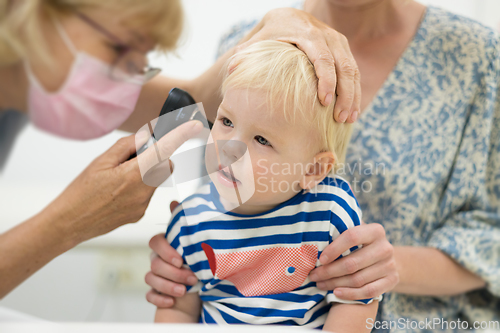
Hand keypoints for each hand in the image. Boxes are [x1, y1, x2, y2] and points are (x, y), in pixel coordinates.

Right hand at [47, 120, 202, 243]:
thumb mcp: (101, 161)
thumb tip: (146, 136)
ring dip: (144, 173)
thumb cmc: (81, 191)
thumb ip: (127, 147)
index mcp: (134, 174)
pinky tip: (117, 193)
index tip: (194, 125)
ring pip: (155, 180)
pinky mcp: (139, 214)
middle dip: (156, 158)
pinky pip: (146, 194)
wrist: (69, 223)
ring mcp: (143, 205)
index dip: (181, 136)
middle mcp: (144, 191)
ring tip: (117, 179)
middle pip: (164, 166)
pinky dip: (138, 187)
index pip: (164, 150)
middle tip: (131, 158)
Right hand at [145, 202, 198, 307]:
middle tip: (192, 278)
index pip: (155, 242)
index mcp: (165, 245)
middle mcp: (157, 259)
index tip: (181, 260)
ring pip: (150, 279)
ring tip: (184, 291)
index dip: (166, 251)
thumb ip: (183, 224)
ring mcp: (155, 276)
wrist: (202, 285)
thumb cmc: (197, 260)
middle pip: (155, 263)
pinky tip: (172, 301)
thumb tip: (174, 202)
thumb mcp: (194, 241)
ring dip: (168, 286)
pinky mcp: (156, 292)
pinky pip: (149, 295)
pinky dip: (160, 298)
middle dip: (174, 273)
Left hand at [232, 7, 359, 122]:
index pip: (322, 57)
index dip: (326, 80)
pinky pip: (354, 72)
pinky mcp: (343, 50)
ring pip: (352, 70)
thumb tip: (231, 69)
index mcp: (308, 34)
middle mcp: (327, 36)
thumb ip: (246, 54)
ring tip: (348, 119)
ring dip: (353, 96)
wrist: (287, 19)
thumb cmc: (270, 35)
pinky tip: (352, 112)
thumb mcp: (259, 41)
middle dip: (344, 93)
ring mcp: (338, 43)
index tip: (325, 102)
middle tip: (340, 118)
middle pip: (343, 66)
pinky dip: (355, 92)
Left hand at [309, 223, 398, 299]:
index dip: (334, 248)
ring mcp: (390, 265)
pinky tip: (336, 293)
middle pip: (352, 263)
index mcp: (375, 231)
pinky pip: (368, 292)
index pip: (352, 237)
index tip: (320, 259)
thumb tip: (314, 242)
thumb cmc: (362, 245)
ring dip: (335, 283)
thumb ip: (341, 233)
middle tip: (314, 275)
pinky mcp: (392, 281)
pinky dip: (350, 294)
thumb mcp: (356, 234)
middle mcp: (385, 247)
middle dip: (329, 271)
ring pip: (357, 279)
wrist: (387, 259)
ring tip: (320, 284)